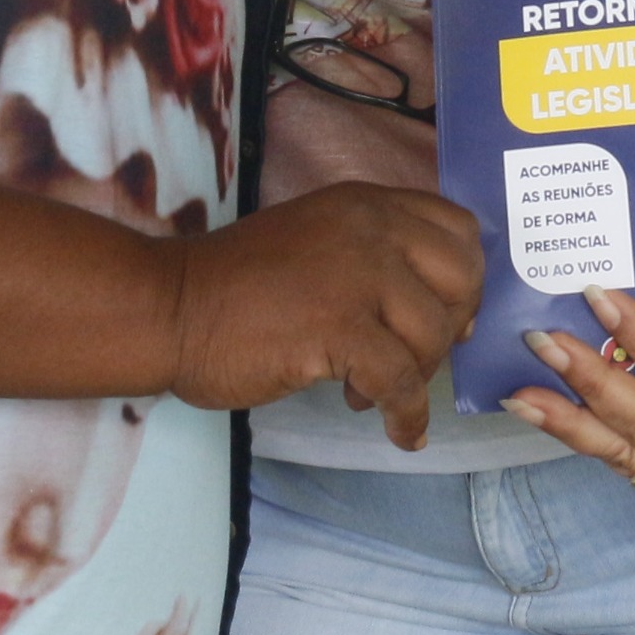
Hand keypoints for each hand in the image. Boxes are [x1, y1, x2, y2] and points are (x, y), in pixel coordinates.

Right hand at [162, 180, 481, 445]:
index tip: (447, 312)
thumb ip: (371, 255)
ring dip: (417, 374)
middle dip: (451, 326)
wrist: (170, 308)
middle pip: (462, 276)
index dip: (464, 275)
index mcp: (364, 204)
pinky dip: (407, 415)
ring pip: (434, 333)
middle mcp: (370, 228)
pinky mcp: (337, 327)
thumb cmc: (234, 285)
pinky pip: (403, 382)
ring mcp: (356, 275)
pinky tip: (396, 431)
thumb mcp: (315, 241)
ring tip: (369, 390)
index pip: (457, 226)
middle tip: (416, 356)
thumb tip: (440, 308)